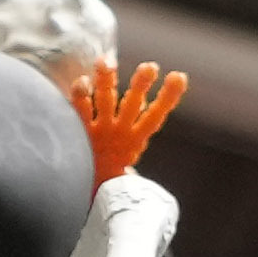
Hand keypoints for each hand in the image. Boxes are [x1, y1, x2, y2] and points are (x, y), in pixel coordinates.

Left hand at [71, 60, 185, 182]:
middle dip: (141, 85)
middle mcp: (119, 133)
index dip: (169, 96)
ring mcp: (98, 133)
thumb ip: (135, 126)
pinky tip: (81, 81)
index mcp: (135, 139)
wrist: (81, 195)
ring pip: (104, 102)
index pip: (156, 115)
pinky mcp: (79, 135)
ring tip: (106, 61)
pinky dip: (80, 97)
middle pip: (133, 105)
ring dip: (106, 80)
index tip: (179, 76)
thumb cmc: (106, 169)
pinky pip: (79, 113)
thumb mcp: (127, 151)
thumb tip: (158, 94)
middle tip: (149, 66)